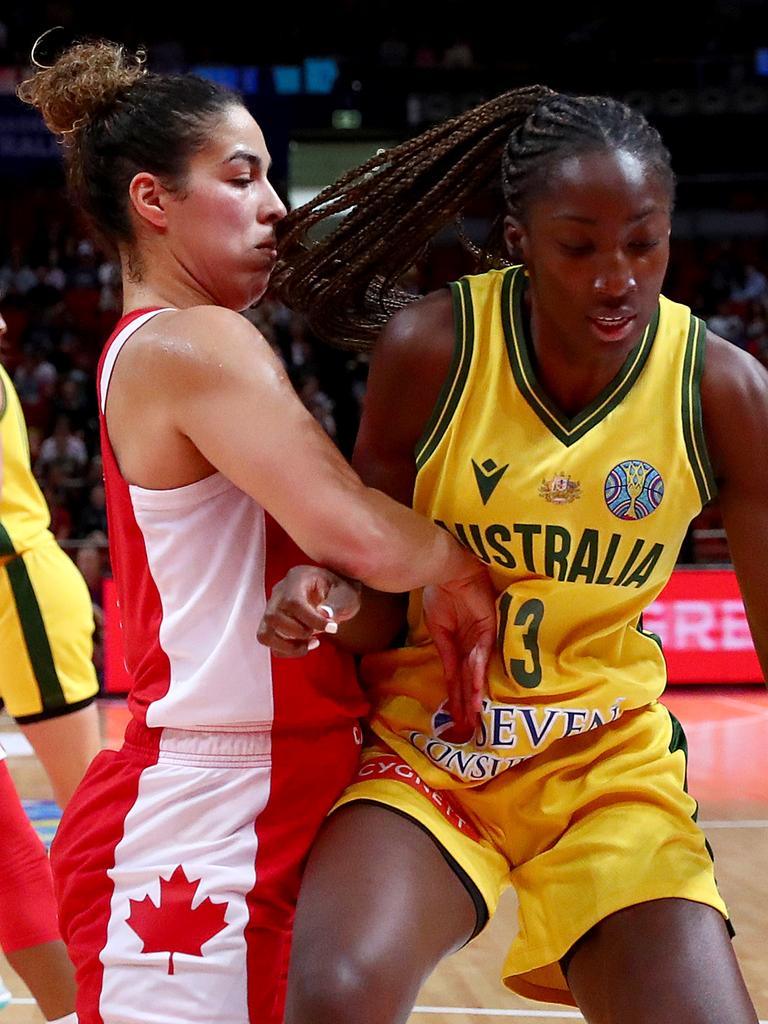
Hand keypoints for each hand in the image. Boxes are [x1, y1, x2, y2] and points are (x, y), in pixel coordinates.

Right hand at [257, 565, 361, 657]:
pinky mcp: (272, 624)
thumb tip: (323, 614)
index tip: (332, 627)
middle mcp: (279, 592)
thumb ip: (337, 604)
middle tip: (319, 632)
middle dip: (299, 632)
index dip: (311, 619)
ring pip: (265, 633)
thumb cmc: (341, 592)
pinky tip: (305, 645)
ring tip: (310, 643)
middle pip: (273, 617)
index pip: (293, 602)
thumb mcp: (347, 594)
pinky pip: (268, 642)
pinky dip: (286, 650)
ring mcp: (272, 608)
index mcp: (296, 578)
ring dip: (289, 645)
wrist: (335, 593)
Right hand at [422, 567, 496, 735]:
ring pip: (475, 675)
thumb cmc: (440, 593)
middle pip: (468, 681)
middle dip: (465, 706)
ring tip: (471, 718)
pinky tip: (473, 693)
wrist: (447, 570)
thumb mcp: (437, 626)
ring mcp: (480, 640)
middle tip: (466, 731)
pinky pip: (480, 657)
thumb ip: (444, 649)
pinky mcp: (488, 631)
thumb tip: (446, 672)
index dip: (454, 698)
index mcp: (458, 646)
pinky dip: (475, 675)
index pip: (456, 678)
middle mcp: (471, 647)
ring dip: (472, 697)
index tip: (453, 719)